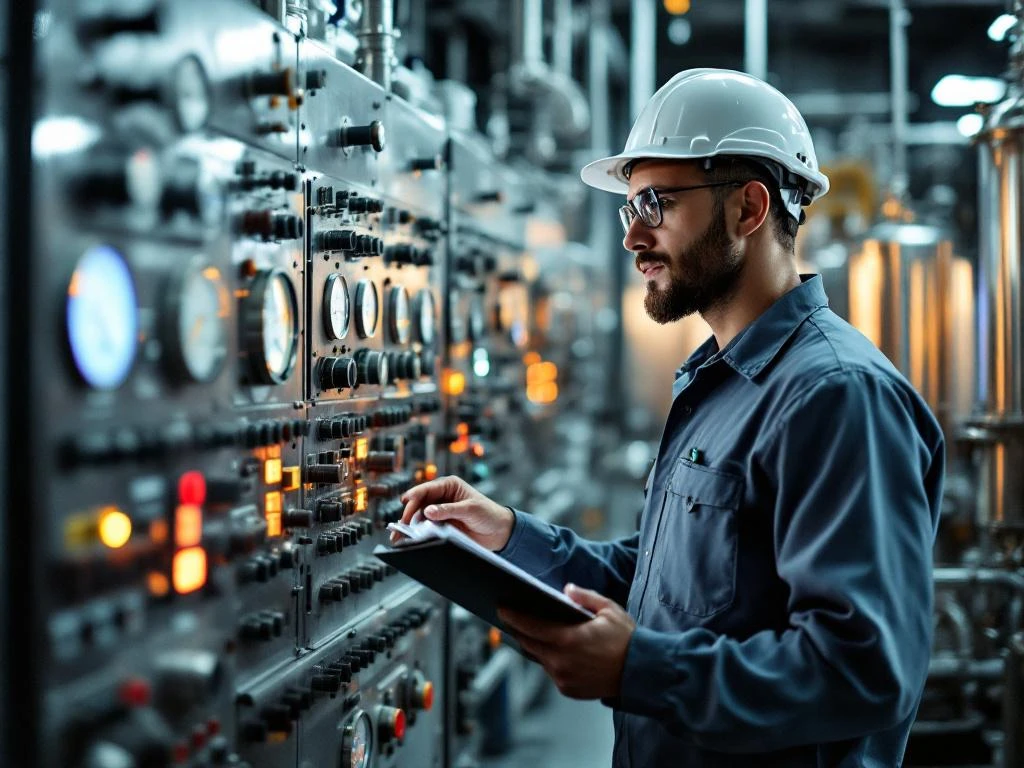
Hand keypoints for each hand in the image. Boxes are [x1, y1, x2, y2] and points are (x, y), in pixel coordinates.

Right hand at [395, 475, 514, 550]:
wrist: (499, 532)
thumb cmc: (488, 514)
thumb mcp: (469, 509)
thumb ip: (448, 510)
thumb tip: (428, 511)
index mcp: (449, 486)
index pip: (426, 489)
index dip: (414, 497)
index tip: (405, 505)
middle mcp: (442, 497)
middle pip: (419, 503)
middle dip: (408, 513)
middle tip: (401, 526)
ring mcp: (440, 512)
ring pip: (419, 516)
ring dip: (410, 525)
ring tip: (401, 535)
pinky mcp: (441, 525)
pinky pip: (426, 528)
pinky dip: (418, 533)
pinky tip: (411, 538)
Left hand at [498, 584, 634, 699]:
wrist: (641, 672)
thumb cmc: (626, 639)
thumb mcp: (609, 610)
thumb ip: (584, 597)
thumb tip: (566, 590)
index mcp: (568, 640)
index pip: (531, 627)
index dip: (514, 616)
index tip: (502, 608)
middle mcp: (561, 662)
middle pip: (529, 644)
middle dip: (518, 630)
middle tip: (510, 617)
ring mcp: (563, 678)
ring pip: (539, 658)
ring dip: (535, 645)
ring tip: (530, 631)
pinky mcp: (568, 690)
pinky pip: (551, 671)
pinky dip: (550, 660)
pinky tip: (552, 649)